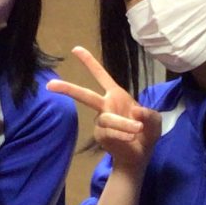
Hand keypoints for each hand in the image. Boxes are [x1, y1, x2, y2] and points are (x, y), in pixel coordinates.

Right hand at [46, 46, 162, 172]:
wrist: (140, 155)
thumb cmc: (146, 133)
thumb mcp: (155, 120)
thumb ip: (150, 114)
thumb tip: (135, 112)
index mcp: (116, 95)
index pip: (101, 76)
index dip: (89, 62)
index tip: (76, 49)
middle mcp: (105, 106)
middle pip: (85, 95)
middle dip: (68, 89)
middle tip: (51, 85)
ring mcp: (101, 122)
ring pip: (108, 118)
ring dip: (124, 124)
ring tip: (138, 130)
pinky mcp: (101, 136)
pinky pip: (109, 132)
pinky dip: (122, 134)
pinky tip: (130, 138)